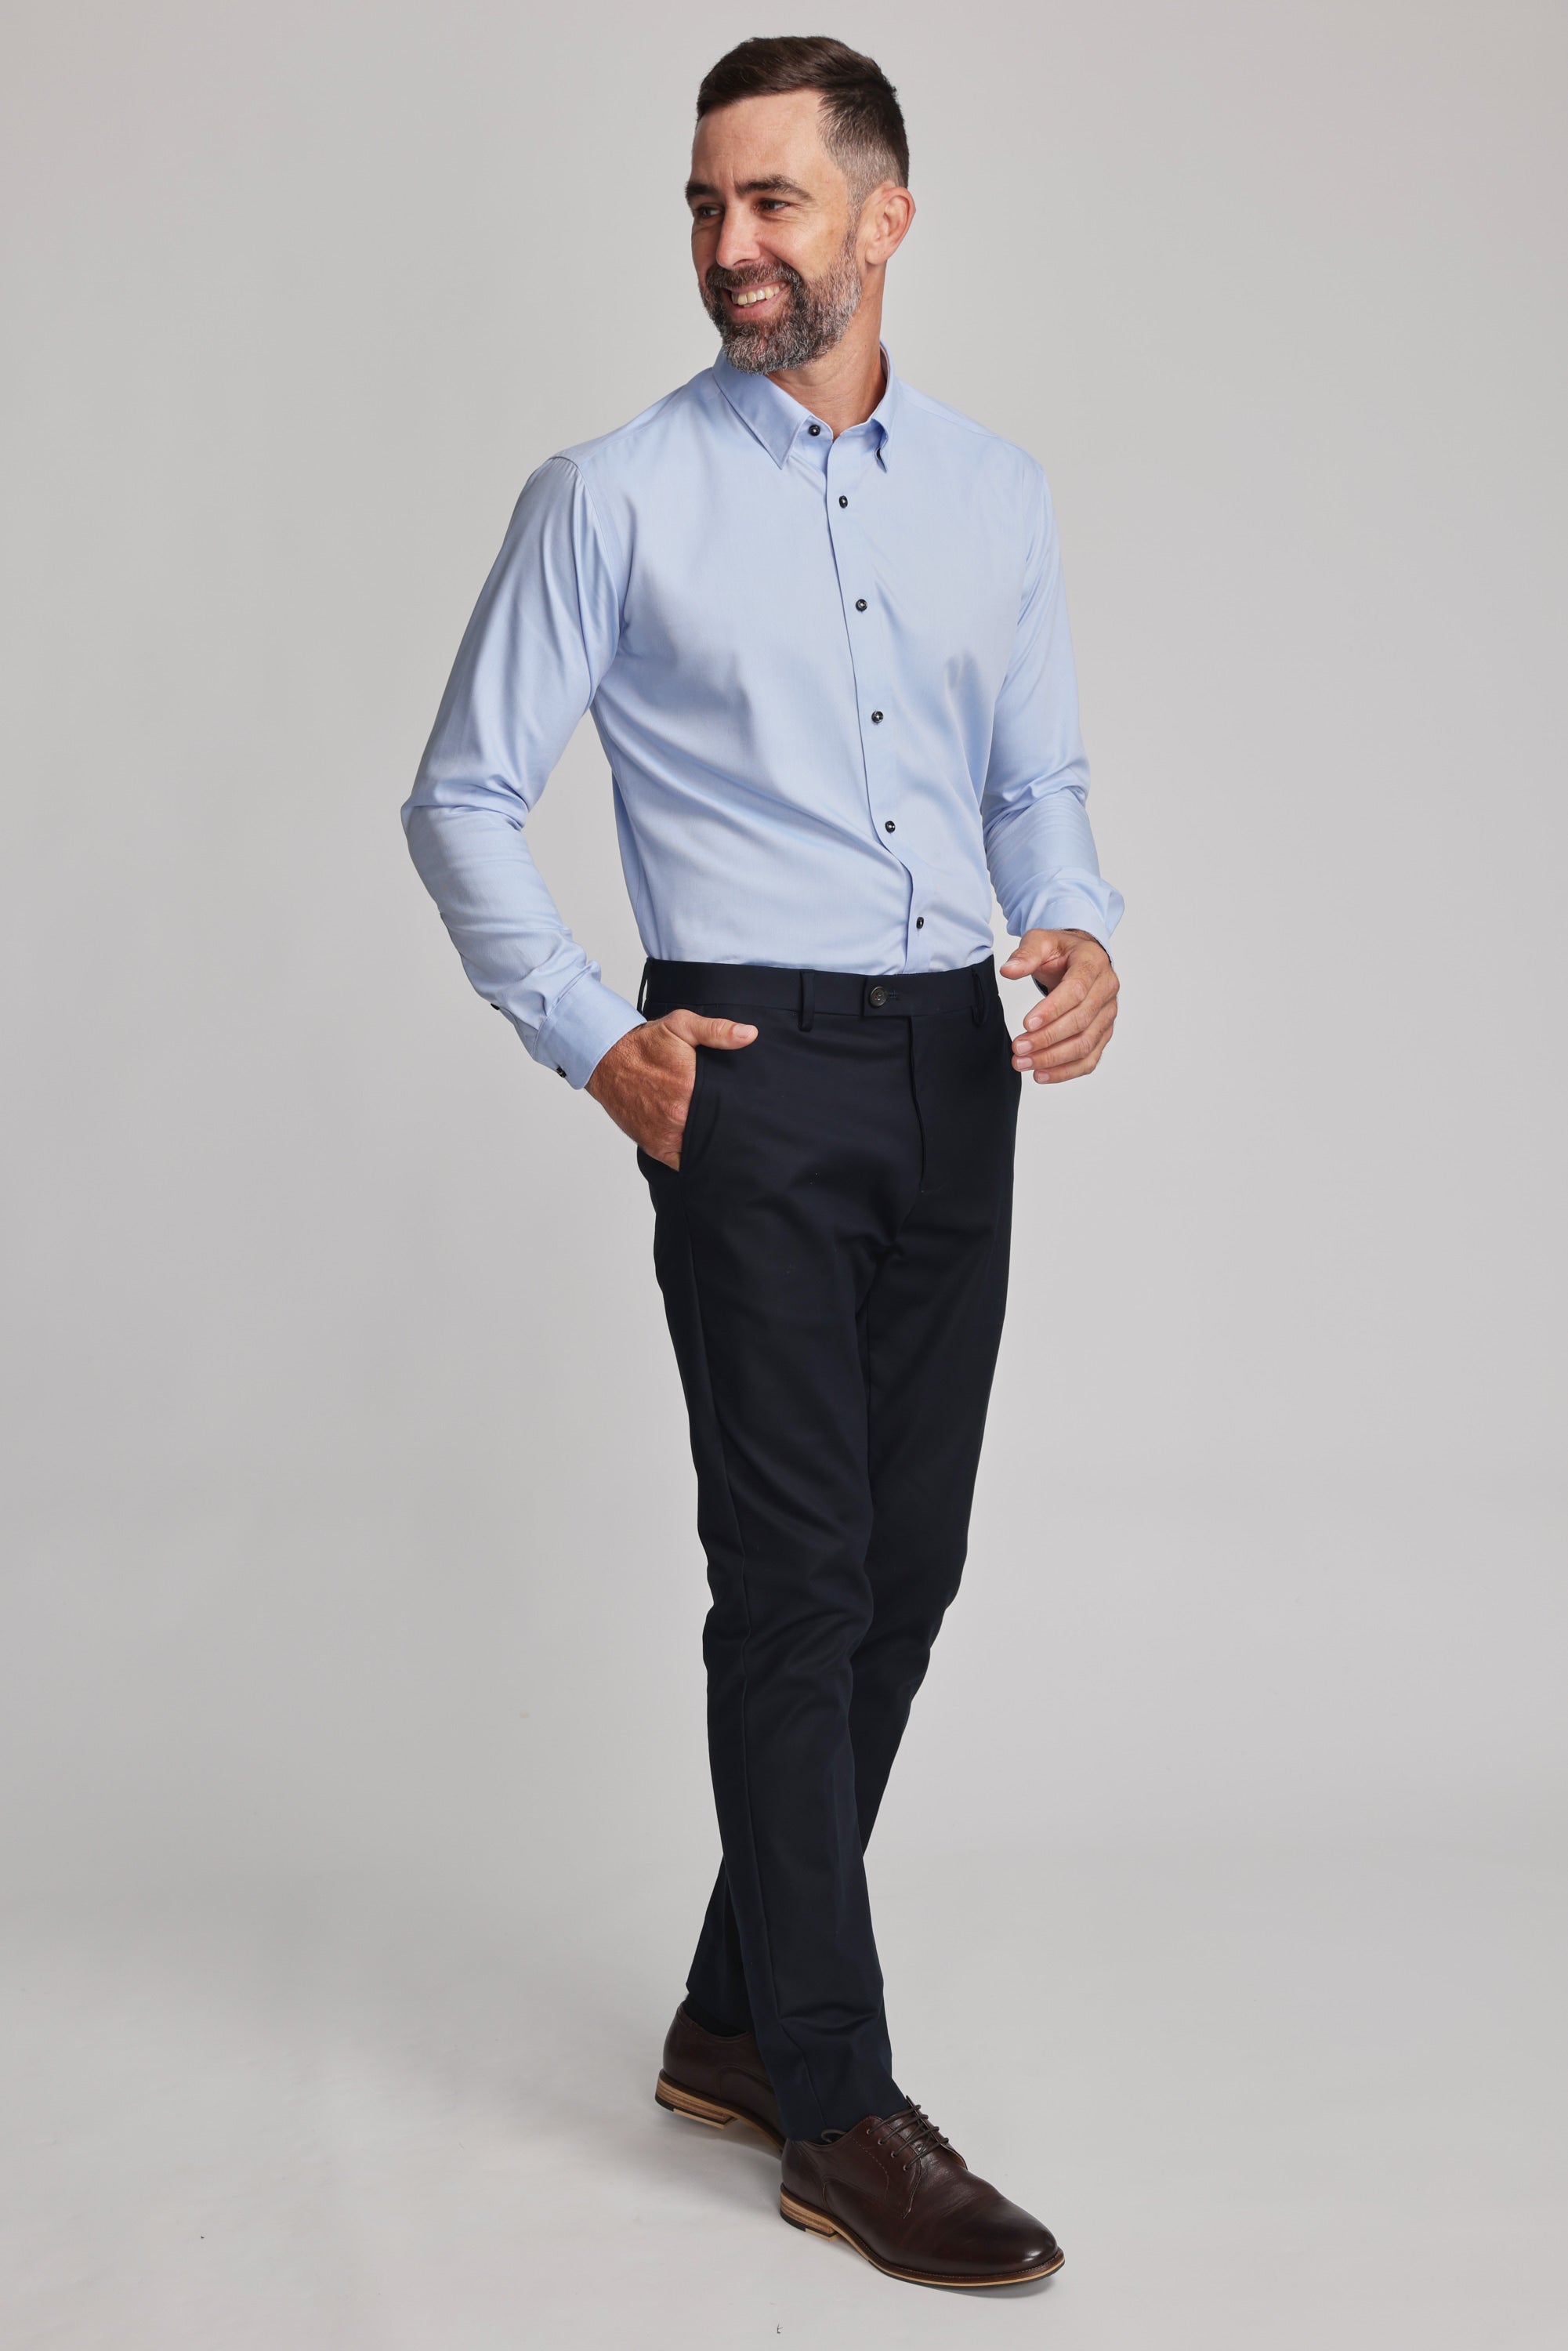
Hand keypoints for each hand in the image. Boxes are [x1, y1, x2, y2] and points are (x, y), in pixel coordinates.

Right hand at [586, 1009, 757, 1166]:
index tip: (751, 1106)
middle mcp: (679, 1117)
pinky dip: (694, 1157)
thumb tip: (749, 1034)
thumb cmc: (644, 1044)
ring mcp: (667, 1135)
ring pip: (704, 1148)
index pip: (731, 1109)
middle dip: (732, 1126)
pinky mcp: (656, 1147)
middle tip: (740, 1119)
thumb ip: (717, 1030)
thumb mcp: (681, 1025)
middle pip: (719, 1130)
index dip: (744, 1109)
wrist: (606, 1061)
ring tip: (723, 1131)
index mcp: (690, 1088)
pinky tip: (702, 1145)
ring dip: (713, 1143)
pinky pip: (684, 1163)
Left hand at [1000, 929, 1118, 1083]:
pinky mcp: (1103, 1032)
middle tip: (1018, 1048)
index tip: (1027, 1024)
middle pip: (1081, 1021)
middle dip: (1047, 1039)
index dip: (1052, 1010)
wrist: (1081, 958)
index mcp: (1093, 963)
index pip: (1076, 991)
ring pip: (1086, 1044)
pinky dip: (1066, 1071)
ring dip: (1054, 1059)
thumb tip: (1008, 970)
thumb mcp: (1042, 941)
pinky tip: (1041, 1075)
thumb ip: (1026, 954)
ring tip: (1023, 1063)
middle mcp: (1106, 989)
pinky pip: (1090, 1058)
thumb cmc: (1062, 951)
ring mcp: (1108, 1014)